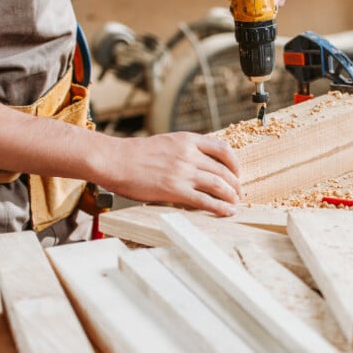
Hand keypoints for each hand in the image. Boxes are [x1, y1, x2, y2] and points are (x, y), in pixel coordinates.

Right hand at [0, 104, 243, 216]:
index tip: (237, 174)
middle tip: (239, 194)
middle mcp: (189, 154)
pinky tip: (227, 212)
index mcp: (188, 140)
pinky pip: (204, 200)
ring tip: (235, 204)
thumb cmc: (135, 154)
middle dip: (235, 184)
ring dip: (231, 196)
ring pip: (219, 184)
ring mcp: (182, 172)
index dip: (235, 164)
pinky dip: (219, 207)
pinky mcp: (174, 189)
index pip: (223, 149)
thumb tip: (202, 164)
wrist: (113, 160)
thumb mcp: (166, 143)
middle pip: (224, 170)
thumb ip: (186, 150)